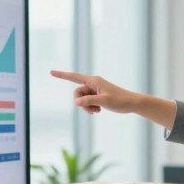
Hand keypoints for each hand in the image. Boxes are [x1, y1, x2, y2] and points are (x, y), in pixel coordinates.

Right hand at [50, 70, 176, 127]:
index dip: (62, 75)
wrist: (132, 103)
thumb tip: (76, 102)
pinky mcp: (97, 96)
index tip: (51, 72)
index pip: (74, 77)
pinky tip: (98, 111)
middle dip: (81, 103)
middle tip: (92, 110)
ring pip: (82, 99)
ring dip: (86, 107)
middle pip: (77, 93)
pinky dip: (90, 108)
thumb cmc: (120, 101)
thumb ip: (89, 101)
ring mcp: (95, 90)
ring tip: (97, 111)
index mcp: (93, 81)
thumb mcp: (104, 101)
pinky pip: (87, 102)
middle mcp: (93, 83)